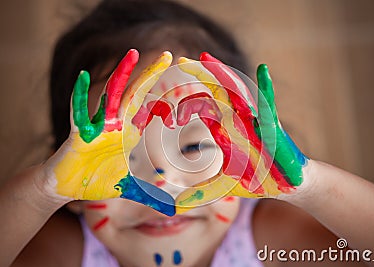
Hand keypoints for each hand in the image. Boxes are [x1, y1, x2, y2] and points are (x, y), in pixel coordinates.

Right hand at [44, 50, 175, 215]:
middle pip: (135, 94)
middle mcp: (115, 125)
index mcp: (127, 134)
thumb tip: (170, 210)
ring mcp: (97, 127)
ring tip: (132, 55)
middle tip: (167, 55)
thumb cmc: (94, 181)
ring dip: (121, 75)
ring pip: (111, 96)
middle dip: (149, 75)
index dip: (163, 96)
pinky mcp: (79, 134)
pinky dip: (80, 96)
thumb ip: (148, 195)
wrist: (65, 186)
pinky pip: (79, 112)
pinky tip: (85, 77)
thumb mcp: (127, 188)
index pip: (148, 109)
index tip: (179, 83)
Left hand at [174, 53, 306, 210]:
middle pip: (215, 93)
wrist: (287, 184)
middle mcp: (237, 122)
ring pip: (237, 92)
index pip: (202, 111)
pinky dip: (266, 88)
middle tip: (179, 60)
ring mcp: (255, 121)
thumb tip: (173, 206)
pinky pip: (269, 105)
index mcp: (224, 131)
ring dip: (222, 74)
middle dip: (199, 76)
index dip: (184, 102)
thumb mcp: (223, 185)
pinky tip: (263, 70)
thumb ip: (200, 191)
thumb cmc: (257, 180)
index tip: (166, 103)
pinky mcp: (273, 127)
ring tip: (206, 57)